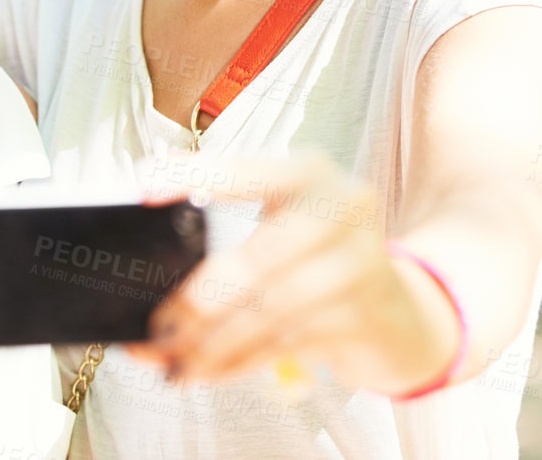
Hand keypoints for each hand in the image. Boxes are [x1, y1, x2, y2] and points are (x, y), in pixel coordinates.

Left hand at [128, 153, 457, 394]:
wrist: (397, 308)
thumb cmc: (319, 257)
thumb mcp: (283, 221)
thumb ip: (226, 218)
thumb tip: (149, 223)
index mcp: (312, 172)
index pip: (246, 171)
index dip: (194, 177)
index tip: (144, 188)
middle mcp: (343, 207)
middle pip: (259, 256)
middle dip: (200, 299)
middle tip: (157, 327)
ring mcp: (359, 262)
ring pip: (268, 310)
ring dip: (213, 343)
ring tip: (174, 361)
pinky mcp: (362, 314)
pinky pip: (285, 343)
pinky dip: (239, 362)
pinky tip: (208, 371)